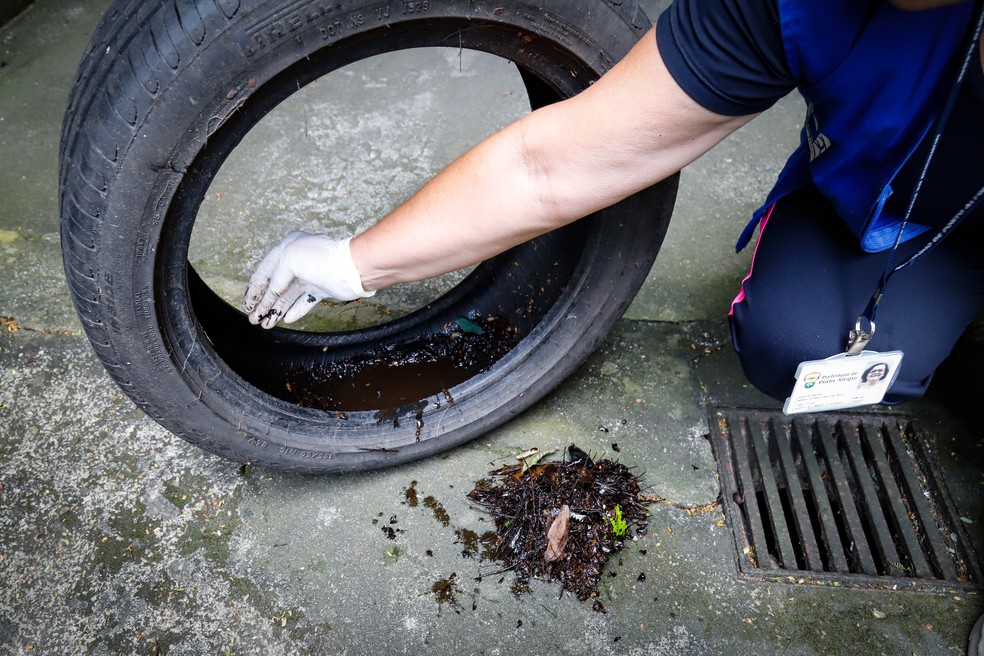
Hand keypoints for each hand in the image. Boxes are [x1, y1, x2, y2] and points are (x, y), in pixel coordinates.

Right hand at [243, 230, 374, 328]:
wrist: (351, 269)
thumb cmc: (321, 258)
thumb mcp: (289, 260)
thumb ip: (276, 277)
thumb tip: (273, 292)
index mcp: (288, 247)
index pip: (265, 270)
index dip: (255, 288)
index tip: (248, 303)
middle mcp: (298, 260)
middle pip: (275, 285)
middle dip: (263, 303)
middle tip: (253, 318)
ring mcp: (309, 275)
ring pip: (288, 295)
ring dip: (276, 309)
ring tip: (265, 324)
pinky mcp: (321, 288)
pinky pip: (304, 301)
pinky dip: (295, 310)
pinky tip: (285, 319)